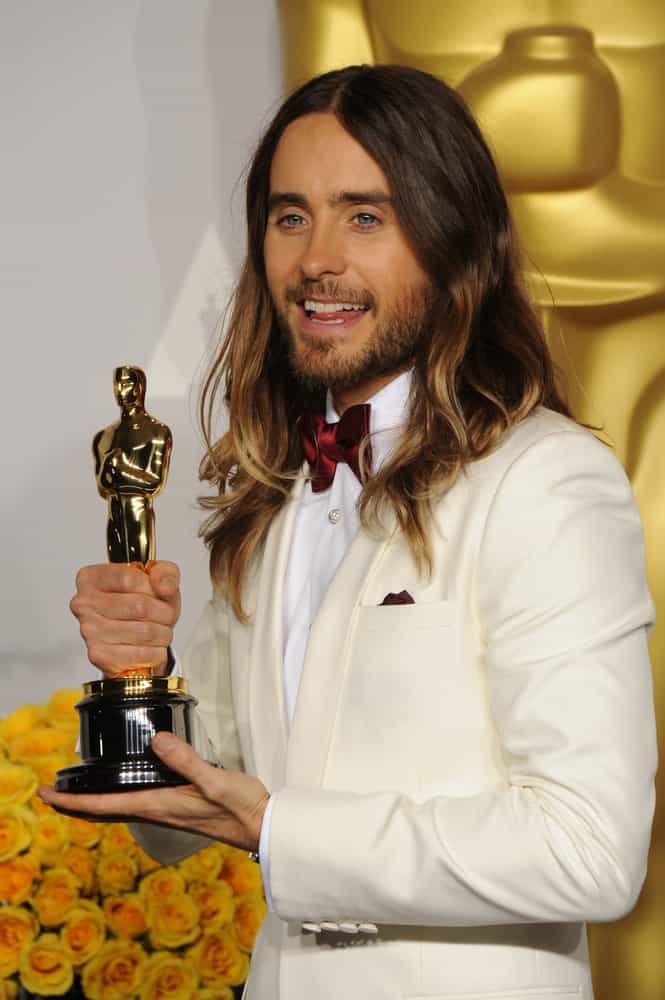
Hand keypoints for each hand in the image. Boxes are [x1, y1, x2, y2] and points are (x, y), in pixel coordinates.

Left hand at [39, 733, 269, 852]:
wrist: (263, 825)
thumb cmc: (241, 807)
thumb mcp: (215, 780)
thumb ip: (186, 761)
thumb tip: (156, 739)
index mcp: (159, 806)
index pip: (103, 806)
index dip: (72, 801)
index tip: (45, 794)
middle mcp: (156, 811)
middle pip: (103, 812)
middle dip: (74, 804)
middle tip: (48, 792)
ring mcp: (166, 810)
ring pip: (117, 808)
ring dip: (92, 801)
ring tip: (75, 789)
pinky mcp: (177, 806)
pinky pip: (134, 802)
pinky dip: (115, 797)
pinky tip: (122, 785)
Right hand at [70, 561, 180, 676]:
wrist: (136, 638)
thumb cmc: (144, 605)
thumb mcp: (159, 581)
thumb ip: (165, 573)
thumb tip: (162, 584)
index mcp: (91, 578)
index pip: (127, 578)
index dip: (151, 587)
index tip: (158, 592)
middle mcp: (84, 604)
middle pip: (139, 606)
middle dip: (164, 612)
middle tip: (166, 615)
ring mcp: (89, 631)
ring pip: (144, 631)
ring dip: (162, 633)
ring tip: (159, 630)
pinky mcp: (99, 655)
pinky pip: (141, 654)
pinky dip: (156, 651)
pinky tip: (150, 646)